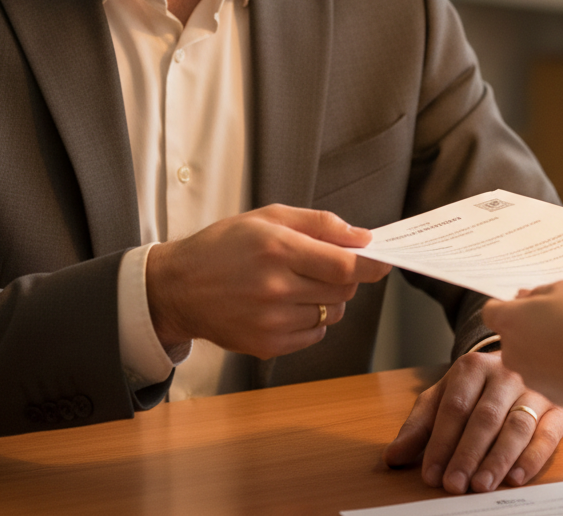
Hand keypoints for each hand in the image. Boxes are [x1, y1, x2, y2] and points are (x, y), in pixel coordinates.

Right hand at [145, 204, 390, 357]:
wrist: (179, 288)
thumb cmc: (226, 245)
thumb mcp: (269, 217)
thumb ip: (320, 224)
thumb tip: (363, 238)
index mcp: (277, 249)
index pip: (344, 266)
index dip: (371, 265)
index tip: (384, 261)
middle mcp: (275, 288)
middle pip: (343, 290)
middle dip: (347, 277)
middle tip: (329, 265)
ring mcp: (271, 322)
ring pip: (333, 313)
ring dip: (330, 299)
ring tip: (301, 283)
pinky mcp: (267, 346)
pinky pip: (314, 334)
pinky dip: (313, 319)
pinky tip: (288, 304)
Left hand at [383, 351, 562, 493]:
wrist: (524, 364)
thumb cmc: (478, 389)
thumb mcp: (444, 397)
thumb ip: (419, 426)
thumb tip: (392, 456)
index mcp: (472, 367)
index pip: (454, 407)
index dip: (441, 442)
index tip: (431, 474)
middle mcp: (505, 373)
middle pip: (485, 417)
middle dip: (467, 454)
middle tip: (454, 485)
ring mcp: (535, 390)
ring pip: (516, 425)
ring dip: (498, 459)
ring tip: (482, 485)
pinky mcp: (558, 409)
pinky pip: (547, 434)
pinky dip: (532, 457)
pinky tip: (517, 477)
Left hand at [483, 282, 562, 409]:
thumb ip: (539, 292)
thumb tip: (525, 298)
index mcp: (509, 320)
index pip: (491, 311)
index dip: (508, 305)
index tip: (527, 304)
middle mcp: (511, 350)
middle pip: (511, 334)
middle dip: (528, 326)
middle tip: (556, 319)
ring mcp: (528, 375)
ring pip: (529, 356)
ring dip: (543, 347)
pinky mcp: (547, 394)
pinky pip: (547, 375)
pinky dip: (557, 368)